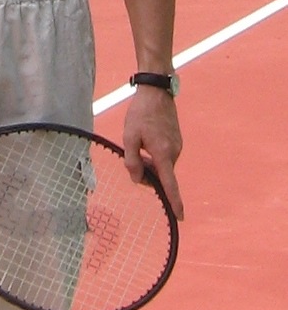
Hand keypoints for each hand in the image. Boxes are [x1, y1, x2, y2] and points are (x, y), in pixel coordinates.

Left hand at [123, 86, 183, 220]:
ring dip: (150, 162)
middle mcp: (174, 152)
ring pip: (162, 166)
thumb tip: (138, 180)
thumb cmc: (140, 114)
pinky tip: (148, 138)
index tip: (181, 216)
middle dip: (146, 172)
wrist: (156, 92)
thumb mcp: (129, 137)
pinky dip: (155, 155)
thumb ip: (132, 161)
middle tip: (135, 152)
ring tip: (141, 140)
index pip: (169, 184)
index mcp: (162, 153)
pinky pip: (165, 157)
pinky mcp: (177, 142)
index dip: (174, 202)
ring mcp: (177, 146)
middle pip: (160, 175)